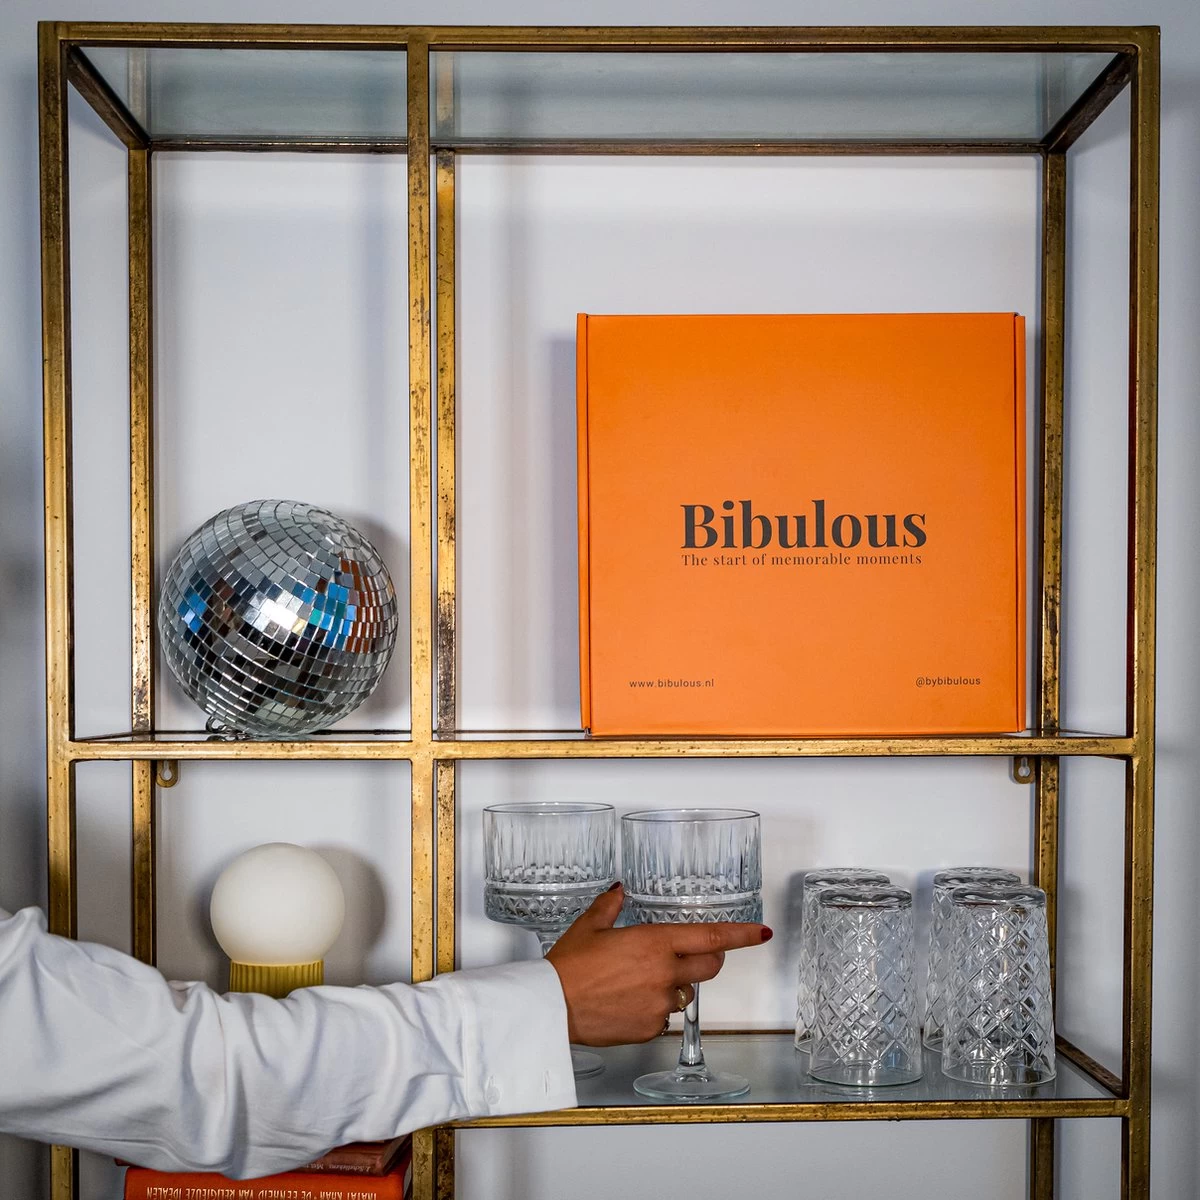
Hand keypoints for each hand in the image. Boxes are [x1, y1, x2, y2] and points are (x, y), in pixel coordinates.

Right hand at [545, 883, 771, 1045]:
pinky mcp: (650, 1029)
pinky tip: (626, 1002)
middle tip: (687, 956)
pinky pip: (663, 1016)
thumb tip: (619, 889)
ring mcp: (660, 1004)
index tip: (761, 933)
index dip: (740, 934)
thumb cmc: (568, 964)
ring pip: (683, 992)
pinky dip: (652, 1008)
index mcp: (655, 942)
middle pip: (710, 968)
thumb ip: (611, 905)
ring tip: (636, 982)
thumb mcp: (590, 926)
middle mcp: (665, 973)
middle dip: (708, 960)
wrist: (551, 1006)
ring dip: (672, 985)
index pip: (710, 937)